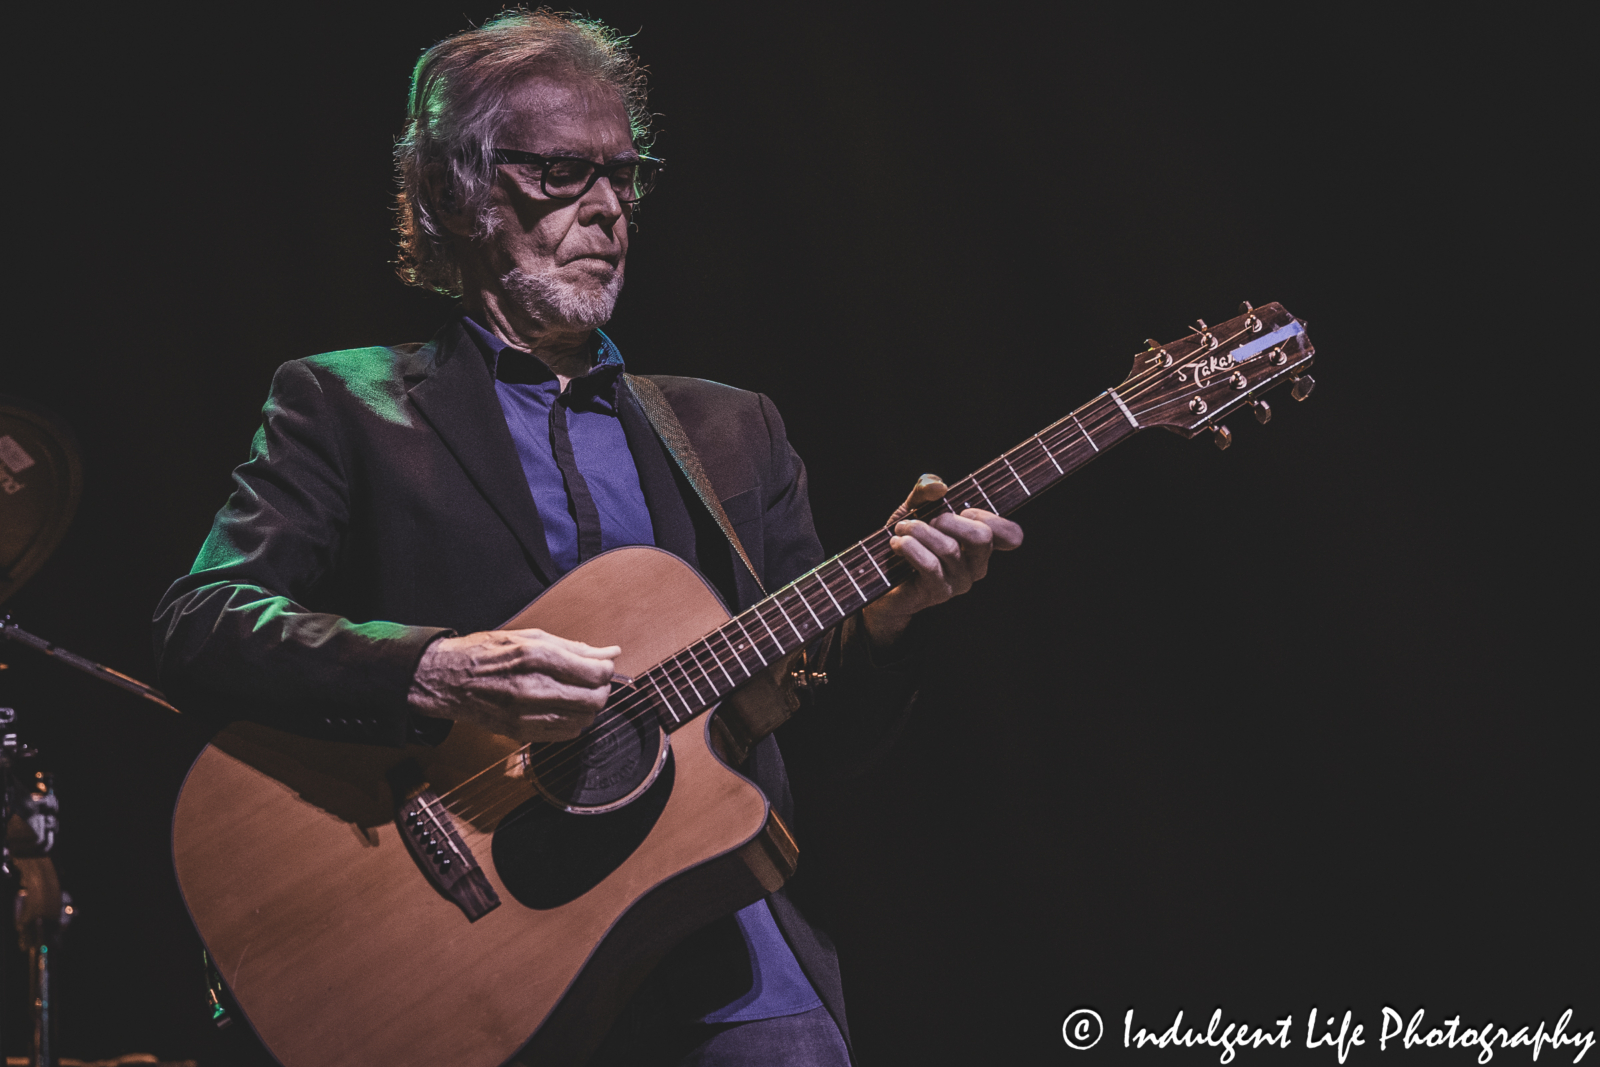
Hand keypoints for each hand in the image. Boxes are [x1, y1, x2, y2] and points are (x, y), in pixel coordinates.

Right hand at [407, 629, 619, 741]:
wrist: (448, 679)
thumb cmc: (486, 653)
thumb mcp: (530, 637)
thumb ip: (574, 648)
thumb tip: (610, 652)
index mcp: (536, 657)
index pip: (595, 673)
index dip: (606, 670)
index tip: (601, 666)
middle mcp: (533, 687)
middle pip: (594, 700)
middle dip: (601, 689)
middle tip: (592, 680)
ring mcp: (526, 714)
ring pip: (583, 720)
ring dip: (588, 707)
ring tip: (575, 693)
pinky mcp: (521, 732)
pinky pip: (565, 734)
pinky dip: (573, 722)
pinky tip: (562, 708)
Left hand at [860, 474, 1023, 647]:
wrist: (880, 578)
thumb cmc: (905, 541)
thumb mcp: (914, 509)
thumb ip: (925, 491)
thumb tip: (940, 486)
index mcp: (980, 545)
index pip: (1012, 535)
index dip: (991, 517)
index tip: (963, 511)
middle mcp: (976, 565)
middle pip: (983, 537)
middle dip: (950, 520)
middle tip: (927, 520)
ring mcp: (960, 582)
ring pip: (950, 549)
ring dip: (920, 530)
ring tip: (902, 529)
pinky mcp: (939, 593)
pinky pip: (931, 565)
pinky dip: (911, 548)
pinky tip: (898, 543)